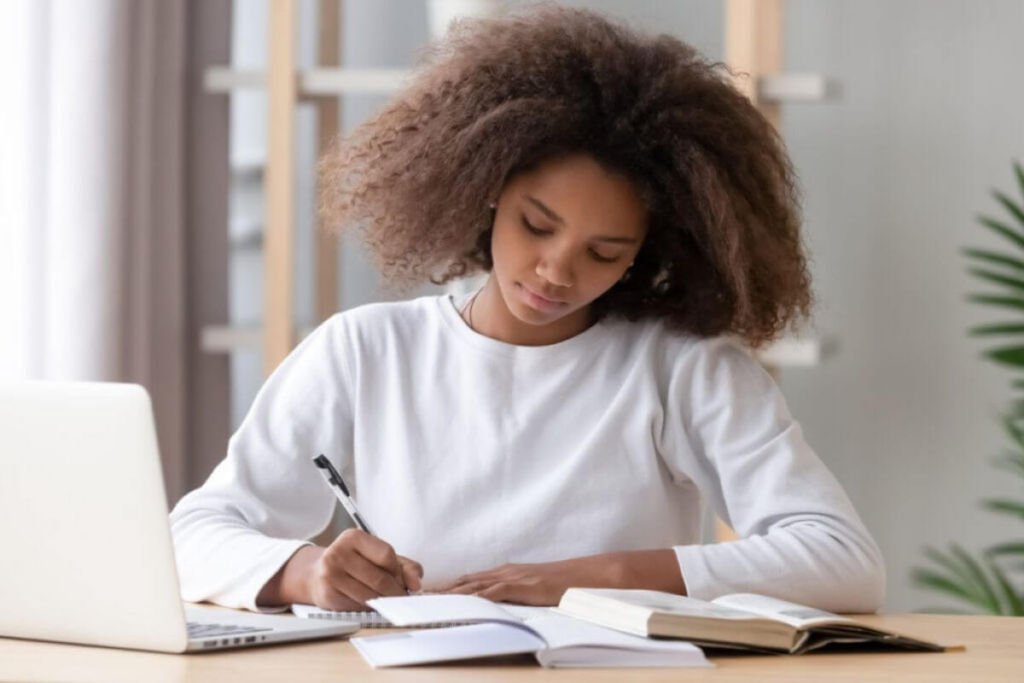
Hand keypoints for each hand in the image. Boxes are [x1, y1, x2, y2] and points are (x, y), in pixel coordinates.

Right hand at [308, 529, 422, 610]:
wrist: (316, 574)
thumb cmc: (354, 563)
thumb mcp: (378, 557)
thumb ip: (404, 566)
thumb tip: (416, 584)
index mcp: (353, 537)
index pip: (386, 555)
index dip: (398, 571)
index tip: (401, 579)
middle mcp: (338, 553)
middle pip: (379, 578)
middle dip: (395, 591)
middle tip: (401, 597)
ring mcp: (331, 574)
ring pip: (370, 595)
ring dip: (384, 602)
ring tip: (387, 600)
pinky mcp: (328, 594)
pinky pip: (358, 606)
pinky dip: (369, 608)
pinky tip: (370, 603)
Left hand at [432, 550, 685, 605]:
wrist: (592, 576)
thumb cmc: (565, 587)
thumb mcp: (534, 593)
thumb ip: (514, 598)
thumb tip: (496, 609)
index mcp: (506, 575)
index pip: (467, 582)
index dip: (443, 589)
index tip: (420, 596)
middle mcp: (505, 573)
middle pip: (463, 582)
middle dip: (436, 590)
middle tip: (409, 597)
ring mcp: (514, 578)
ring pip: (472, 585)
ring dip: (447, 593)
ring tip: (423, 600)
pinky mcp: (524, 585)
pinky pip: (494, 591)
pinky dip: (474, 596)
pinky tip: (460, 600)